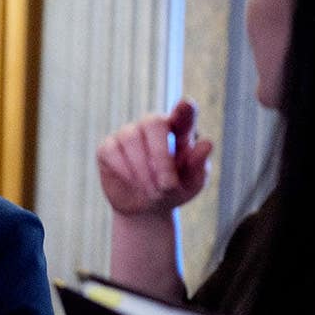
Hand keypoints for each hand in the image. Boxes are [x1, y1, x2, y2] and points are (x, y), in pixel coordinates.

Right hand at [97, 99, 212, 216]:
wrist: (146, 208)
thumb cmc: (173, 190)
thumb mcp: (192, 183)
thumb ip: (198, 165)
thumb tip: (206, 143)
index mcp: (179, 130)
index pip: (184, 114)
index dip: (184, 109)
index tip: (185, 105)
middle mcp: (152, 126)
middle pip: (153, 123)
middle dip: (160, 155)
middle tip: (166, 186)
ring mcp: (128, 134)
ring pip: (131, 139)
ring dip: (143, 170)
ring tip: (153, 192)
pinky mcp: (108, 147)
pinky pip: (111, 151)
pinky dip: (124, 170)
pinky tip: (133, 183)